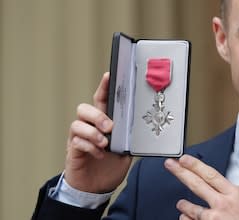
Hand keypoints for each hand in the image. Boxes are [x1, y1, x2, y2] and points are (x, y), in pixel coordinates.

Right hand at [65, 72, 131, 192]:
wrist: (97, 187)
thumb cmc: (111, 165)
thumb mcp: (125, 149)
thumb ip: (129, 137)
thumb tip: (141, 127)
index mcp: (103, 122)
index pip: (102, 100)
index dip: (104, 87)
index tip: (109, 75)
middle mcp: (89, 127)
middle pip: (84, 108)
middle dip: (97, 115)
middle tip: (110, 127)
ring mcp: (79, 138)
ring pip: (77, 123)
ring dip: (93, 132)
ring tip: (105, 143)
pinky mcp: (73, 151)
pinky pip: (76, 142)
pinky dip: (90, 147)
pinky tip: (100, 154)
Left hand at [164, 155, 238, 219]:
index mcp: (235, 195)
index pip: (211, 175)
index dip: (196, 165)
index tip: (185, 159)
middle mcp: (221, 205)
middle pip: (196, 184)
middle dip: (181, 172)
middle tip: (170, 165)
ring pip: (191, 208)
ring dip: (184, 205)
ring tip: (180, 203)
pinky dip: (187, 219)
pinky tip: (184, 218)